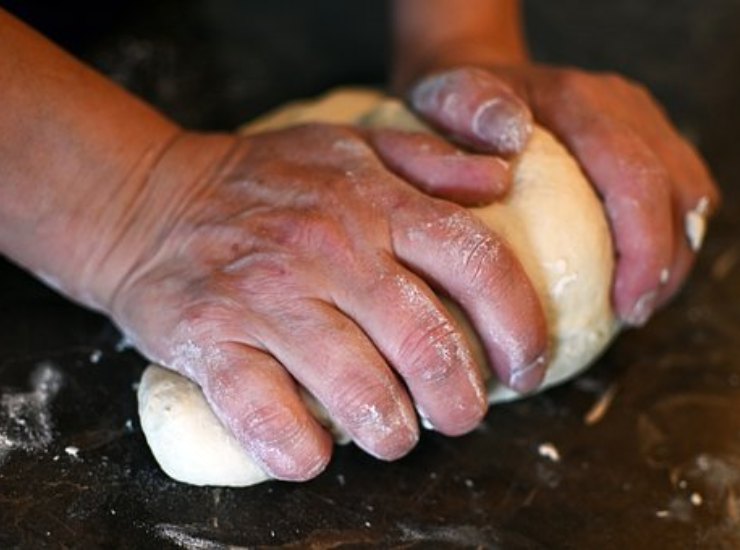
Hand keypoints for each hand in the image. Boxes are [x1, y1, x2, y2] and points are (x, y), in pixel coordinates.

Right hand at [93, 125, 547, 479]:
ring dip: (390, 430)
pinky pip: (261, 409)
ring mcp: (265, 296)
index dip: (519, 324)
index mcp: (373, 204)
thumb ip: (432, 161)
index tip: (525, 368)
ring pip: (355, 386)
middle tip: (462, 416)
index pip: (476, 261)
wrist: (150, 200)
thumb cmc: (264, 181)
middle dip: (460, 400)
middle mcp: (326, 249)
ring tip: (394, 435)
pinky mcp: (207, 336)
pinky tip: (311, 456)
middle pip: (425, 342)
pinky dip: (295, 447)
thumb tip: (503, 181)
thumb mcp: (352, 147)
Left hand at [407, 65, 720, 325]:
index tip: (627, 306)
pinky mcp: (642, 141)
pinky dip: (666, 240)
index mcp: (576, 101)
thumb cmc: (451, 113)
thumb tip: (512, 134)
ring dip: (672, 254)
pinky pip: (676, 195)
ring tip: (634, 300)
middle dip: (666, 262)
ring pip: (689, 193)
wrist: (471, 96)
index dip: (645, 247)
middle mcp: (618, 105)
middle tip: (633, 313)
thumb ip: (466, 108)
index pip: (633, 174)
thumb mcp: (442, 103)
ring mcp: (637, 121)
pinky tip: (630, 274)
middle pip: (677, 188)